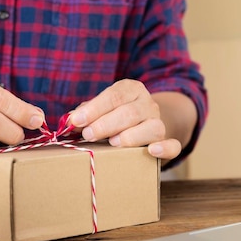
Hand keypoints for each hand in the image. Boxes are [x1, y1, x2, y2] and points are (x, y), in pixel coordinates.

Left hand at [68, 79, 190, 161]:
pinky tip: (152, 150)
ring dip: (130, 136)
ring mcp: (160, 122)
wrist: (143, 125)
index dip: (94, 108)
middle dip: (106, 124)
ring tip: (113, 143)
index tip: (76, 120)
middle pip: (129, 112)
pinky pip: (173, 145)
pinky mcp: (168, 142)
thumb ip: (86, 113)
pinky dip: (165, 148)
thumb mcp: (101, 110)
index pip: (114, 95)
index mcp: (131, 90)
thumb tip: (68, 121)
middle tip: (88, 135)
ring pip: (152, 127)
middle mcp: (148, 104)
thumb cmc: (114, 117)